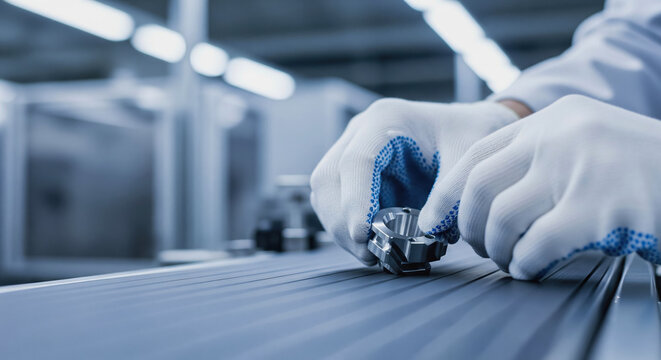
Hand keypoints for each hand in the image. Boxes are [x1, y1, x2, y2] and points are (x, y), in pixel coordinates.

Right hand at [310, 98, 518, 263]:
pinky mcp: (354, 175)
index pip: (357, 160)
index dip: (355, 200)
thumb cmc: (468, 133)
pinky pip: (336, 204)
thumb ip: (452, 192)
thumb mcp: (470, 155)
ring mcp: (352, 152)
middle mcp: (361, 133)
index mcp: (386, 119)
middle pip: (328, 178)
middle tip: (368, 254)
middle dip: (340, 222)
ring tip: (371, 255)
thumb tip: (427, 229)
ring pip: (325, 193)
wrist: (467, 127)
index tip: (362, 235)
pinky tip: (370, 245)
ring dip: (340, 229)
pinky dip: (347, 228)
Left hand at [421, 95, 660, 279]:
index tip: (432, 220)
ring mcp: (581, 168)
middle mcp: (561, 136)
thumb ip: (534, 159)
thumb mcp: (582, 144)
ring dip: (497, 250)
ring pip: (502, 217)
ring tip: (510, 260)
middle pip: (480, 186)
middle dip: (468, 226)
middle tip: (478, 246)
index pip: (477, 155)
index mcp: (552, 120)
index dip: (445, 193)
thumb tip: (474, 202)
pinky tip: (530, 268)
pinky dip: (524, 264)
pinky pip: (537, 244)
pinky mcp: (601, 207)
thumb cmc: (636, 170)